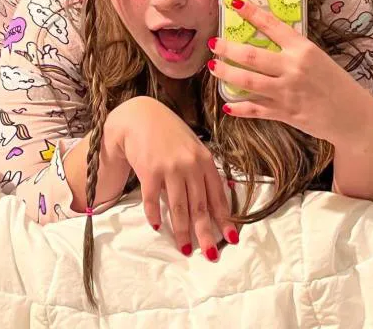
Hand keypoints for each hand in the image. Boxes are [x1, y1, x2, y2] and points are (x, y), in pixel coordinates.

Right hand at [107, 96, 238, 260]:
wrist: (141, 117)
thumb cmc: (170, 133)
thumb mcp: (193, 147)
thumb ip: (204, 170)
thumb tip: (221, 196)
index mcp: (204, 160)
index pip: (217, 195)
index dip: (224, 218)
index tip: (231, 238)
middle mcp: (190, 165)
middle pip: (200, 206)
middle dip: (206, 233)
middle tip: (212, 255)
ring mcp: (170, 168)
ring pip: (179, 207)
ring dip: (182, 231)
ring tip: (186, 248)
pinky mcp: (150, 171)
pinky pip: (153, 200)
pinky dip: (155, 215)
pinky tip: (156, 226)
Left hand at [208, 0, 372, 146]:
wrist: (351, 115)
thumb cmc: (335, 82)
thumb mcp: (317, 57)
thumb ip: (292, 50)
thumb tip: (264, 40)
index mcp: (303, 49)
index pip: (272, 26)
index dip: (251, 13)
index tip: (234, 3)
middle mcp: (293, 68)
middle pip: (252, 56)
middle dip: (228, 49)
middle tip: (213, 43)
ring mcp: (287, 91)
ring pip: (248, 81)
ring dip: (227, 74)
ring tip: (213, 67)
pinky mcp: (285, 113)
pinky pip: (256, 109)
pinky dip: (239, 108)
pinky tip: (227, 105)